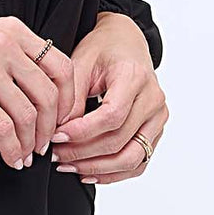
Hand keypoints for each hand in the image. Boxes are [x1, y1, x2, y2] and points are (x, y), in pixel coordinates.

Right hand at [0, 13, 83, 170]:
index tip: (62, 121)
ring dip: (30, 143)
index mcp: (11, 29)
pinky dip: (11, 149)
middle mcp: (3, 44)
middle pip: (50, 94)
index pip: (61, 67)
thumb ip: (10, 54)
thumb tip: (39, 87)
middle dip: (52, 128)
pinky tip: (9, 158)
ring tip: (24, 156)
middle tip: (44, 145)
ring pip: (28, 115)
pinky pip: (2, 128)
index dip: (69, 100)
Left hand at [47, 12, 167, 183]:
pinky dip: (114, 173)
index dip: (82, 132)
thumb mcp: (80, 62)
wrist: (125, 42)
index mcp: (134, 76)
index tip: (56, 137)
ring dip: (98, 168)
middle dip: (83, 153)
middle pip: (120, 140)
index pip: (112, 116)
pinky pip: (139, 161)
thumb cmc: (102, 48)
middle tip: (55, 155)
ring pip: (132, 158)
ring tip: (68, 167)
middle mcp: (153, 99)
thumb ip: (72, 97)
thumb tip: (60, 133)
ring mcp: (158, 117)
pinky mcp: (156, 131)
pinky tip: (88, 172)